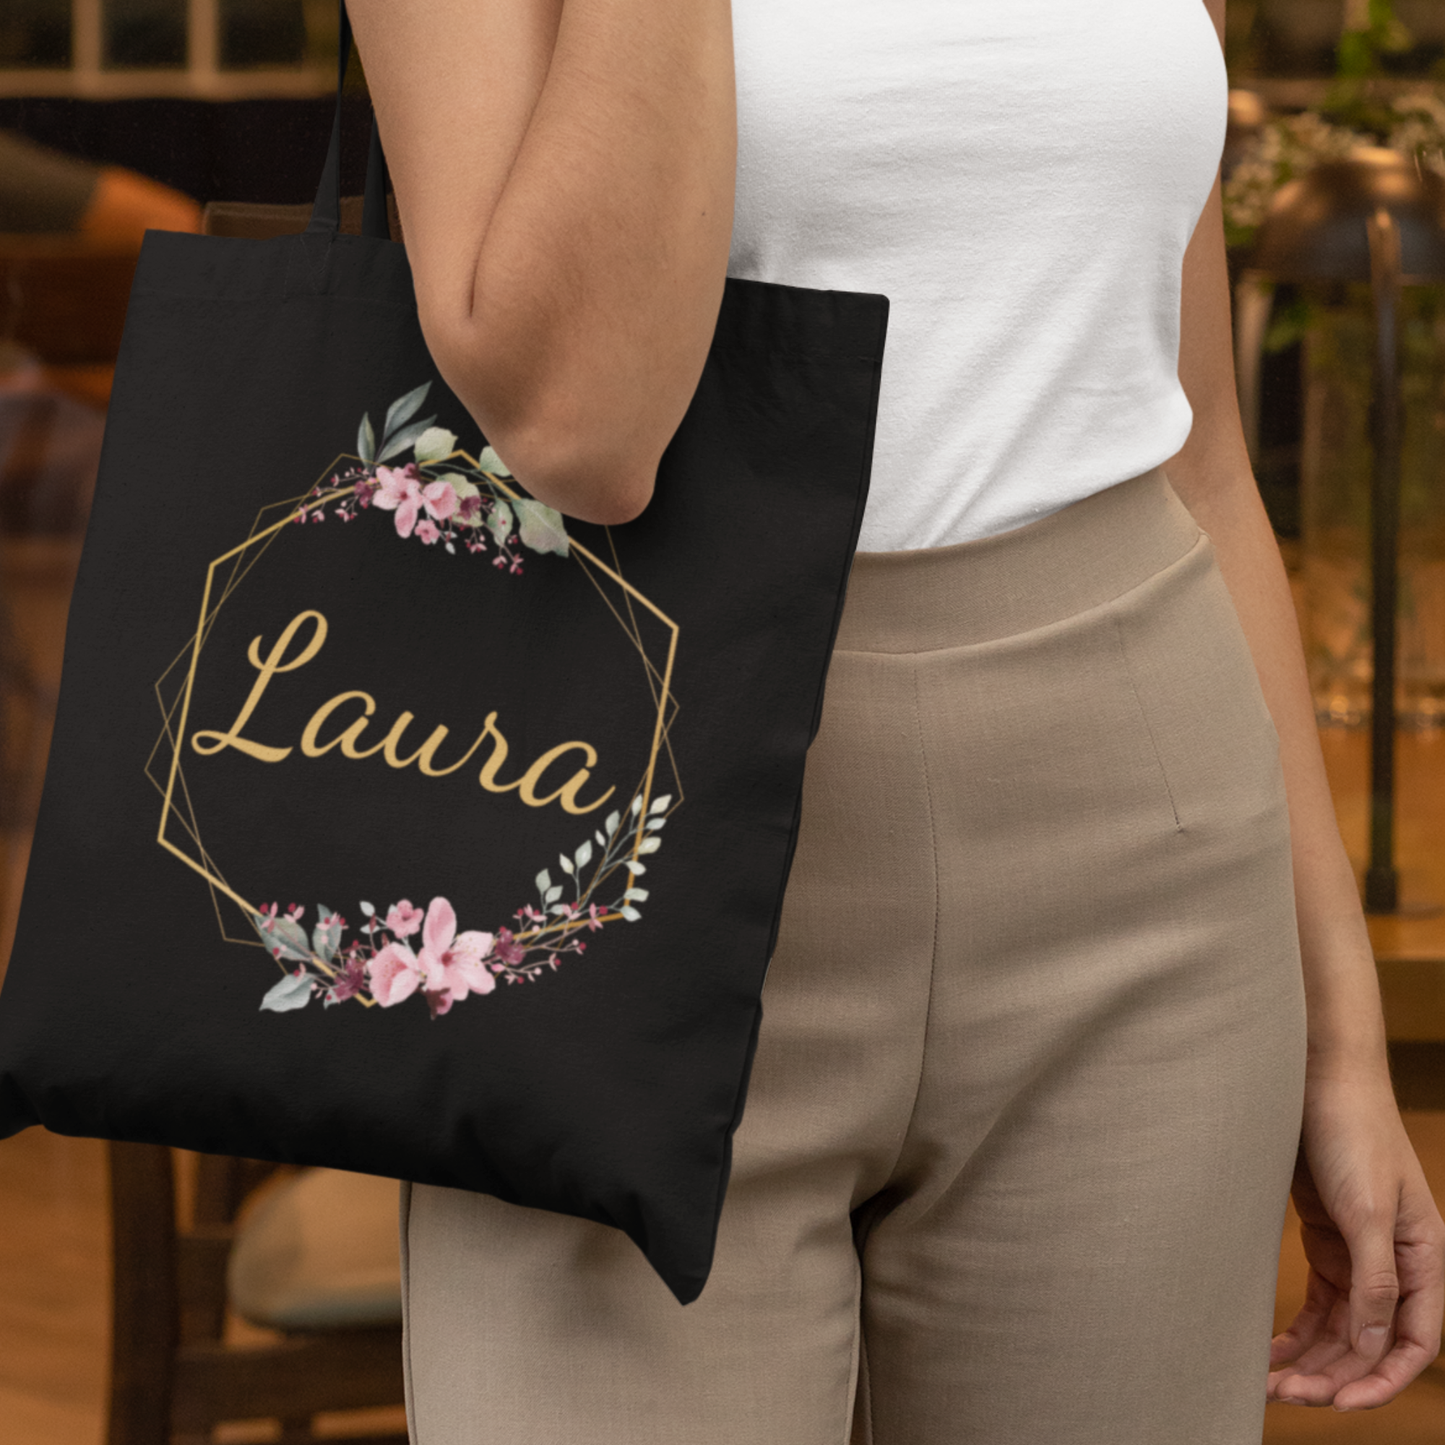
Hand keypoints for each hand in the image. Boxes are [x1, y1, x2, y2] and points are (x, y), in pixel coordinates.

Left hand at [1268, 1067, 1444, 1410]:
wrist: (1314, 1077)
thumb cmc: (1351, 1132)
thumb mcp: (1365, 1208)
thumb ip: (1375, 1277)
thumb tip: (1375, 1344)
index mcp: (1423, 1258)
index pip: (1413, 1341)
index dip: (1382, 1380)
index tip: (1339, 1403)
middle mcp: (1395, 1263)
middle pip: (1370, 1342)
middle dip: (1333, 1374)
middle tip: (1284, 1396)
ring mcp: (1358, 1252)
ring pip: (1341, 1328)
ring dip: (1311, 1359)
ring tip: (1267, 1383)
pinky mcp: (1325, 1238)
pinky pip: (1317, 1302)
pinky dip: (1296, 1330)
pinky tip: (1269, 1352)